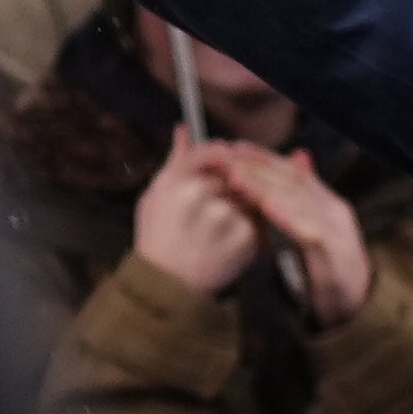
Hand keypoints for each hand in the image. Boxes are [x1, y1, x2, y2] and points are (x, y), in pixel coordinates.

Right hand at [125, 127, 259, 299]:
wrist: (166, 284)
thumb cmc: (158, 237)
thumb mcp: (155, 195)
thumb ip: (175, 160)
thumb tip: (183, 129)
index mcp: (175, 181)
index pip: (213, 151)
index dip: (224, 155)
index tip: (226, 163)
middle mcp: (200, 196)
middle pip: (235, 174)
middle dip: (233, 184)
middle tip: (217, 204)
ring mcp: (225, 217)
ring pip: (249, 196)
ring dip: (242, 205)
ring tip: (216, 227)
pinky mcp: (245, 237)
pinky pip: (257, 220)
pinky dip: (248, 226)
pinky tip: (226, 240)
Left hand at [204, 141, 370, 325]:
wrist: (353, 301)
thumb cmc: (327, 264)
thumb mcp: (311, 229)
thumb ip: (301, 199)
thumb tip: (296, 158)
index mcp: (327, 203)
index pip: (294, 171)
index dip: (265, 158)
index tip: (235, 148)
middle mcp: (334, 211)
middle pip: (294, 182)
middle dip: (260, 168)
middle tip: (230, 158)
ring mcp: (337, 231)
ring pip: (299, 201)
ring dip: (266, 188)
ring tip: (238, 178)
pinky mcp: (334, 253)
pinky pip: (309, 231)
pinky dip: (288, 216)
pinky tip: (267, 208)